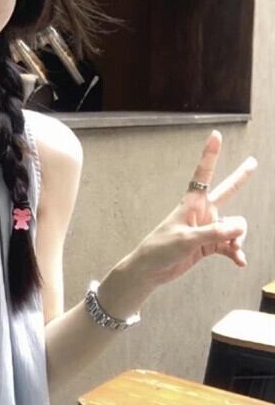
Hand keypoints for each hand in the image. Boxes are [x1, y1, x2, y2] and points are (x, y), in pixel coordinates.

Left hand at [132, 130, 256, 289]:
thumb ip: (214, 233)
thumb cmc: (161, 248)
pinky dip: (236, 253)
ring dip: (237, 239)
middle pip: (227, 191)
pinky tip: (240, 262)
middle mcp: (203, 212)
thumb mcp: (187, 239)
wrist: (151, 269)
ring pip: (234, 227)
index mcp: (192, 203)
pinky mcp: (209, 245)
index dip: (210, 154)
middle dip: (240, 177)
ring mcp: (207, 228)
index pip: (203, 174)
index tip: (215, 134)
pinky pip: (230, 245)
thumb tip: (240, 228)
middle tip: (253, 162)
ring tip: (235, 251)